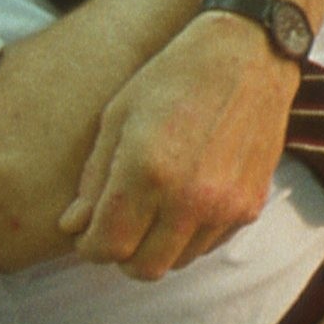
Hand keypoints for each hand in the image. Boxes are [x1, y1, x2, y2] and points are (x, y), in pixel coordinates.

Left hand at [58, 12, 292, 279]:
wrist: (248, 55)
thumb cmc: (173, 77)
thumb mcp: (117, 116)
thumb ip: (94, 178)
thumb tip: (73, 225)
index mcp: (146, 171)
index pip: (107, 246)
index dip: (90, 246)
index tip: (88, 233)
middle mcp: (188, 197)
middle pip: (144, 268)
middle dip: (122, 254)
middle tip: (118, 228)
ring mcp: (225, 205)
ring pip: (178, 261)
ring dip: (158, 247)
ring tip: (153, 211)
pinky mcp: (251, 205)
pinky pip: (210, 244)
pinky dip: (190, 235)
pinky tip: (186, 201)